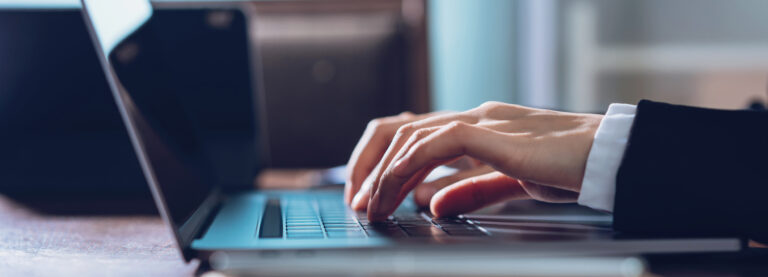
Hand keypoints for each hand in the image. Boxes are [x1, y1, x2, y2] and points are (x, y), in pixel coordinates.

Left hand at [362, 101, 602, 220]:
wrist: (611, 157)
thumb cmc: (571, 167)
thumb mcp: (511, 183)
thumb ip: (473, 190)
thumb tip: (435, 205)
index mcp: (479, 126)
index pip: (415, 134)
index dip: (385, 163)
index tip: (372, 196)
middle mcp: (474, 117)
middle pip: (401, 129)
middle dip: (370, 165)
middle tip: (359, 202)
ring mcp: (483, 120)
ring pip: (412, 135)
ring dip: (384, 172)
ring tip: (372, 204)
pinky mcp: (493, 132)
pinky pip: (437, 142)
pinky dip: (410, 164)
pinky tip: (398, 188)